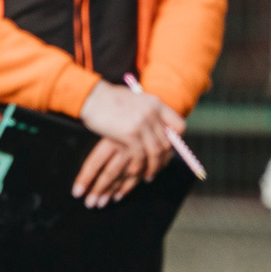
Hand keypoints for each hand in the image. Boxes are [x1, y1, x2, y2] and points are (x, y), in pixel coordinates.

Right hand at [74, 82, 178, 207]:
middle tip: (157, 168)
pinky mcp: (130, 134)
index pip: (178, 125)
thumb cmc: (108, 99)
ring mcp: (142, 124)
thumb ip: (146, 112)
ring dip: (153, 167)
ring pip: (156, 152)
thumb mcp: (134, 100)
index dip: (176, 140)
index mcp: (156, 104)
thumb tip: (153, 127)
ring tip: (148, 175)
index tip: (169, 149)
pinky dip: (139, 166)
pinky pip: (140, 156)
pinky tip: (134, 171)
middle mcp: (153, 113)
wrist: (92, 97)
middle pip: (167, 142)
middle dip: (163, 159)